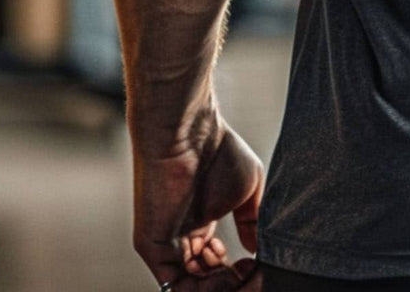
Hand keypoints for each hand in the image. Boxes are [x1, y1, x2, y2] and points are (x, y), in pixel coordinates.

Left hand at [131, 109, 264, 289]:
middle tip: (247, 270)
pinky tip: (222, 268)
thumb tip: (256, 251)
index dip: (237, 272)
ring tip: (235, 268)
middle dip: (229, 282)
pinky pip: (173, 283)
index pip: (215, 265)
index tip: (255, 263)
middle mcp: (181, 238)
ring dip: (216, 285)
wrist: (190, 132)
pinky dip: (199, 286)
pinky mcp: (152, 246)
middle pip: (203, 281)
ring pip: (189, 286)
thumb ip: (252, 223)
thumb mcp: (247, 191)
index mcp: (201, 224)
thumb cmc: (219, 151)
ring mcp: (165, 244)